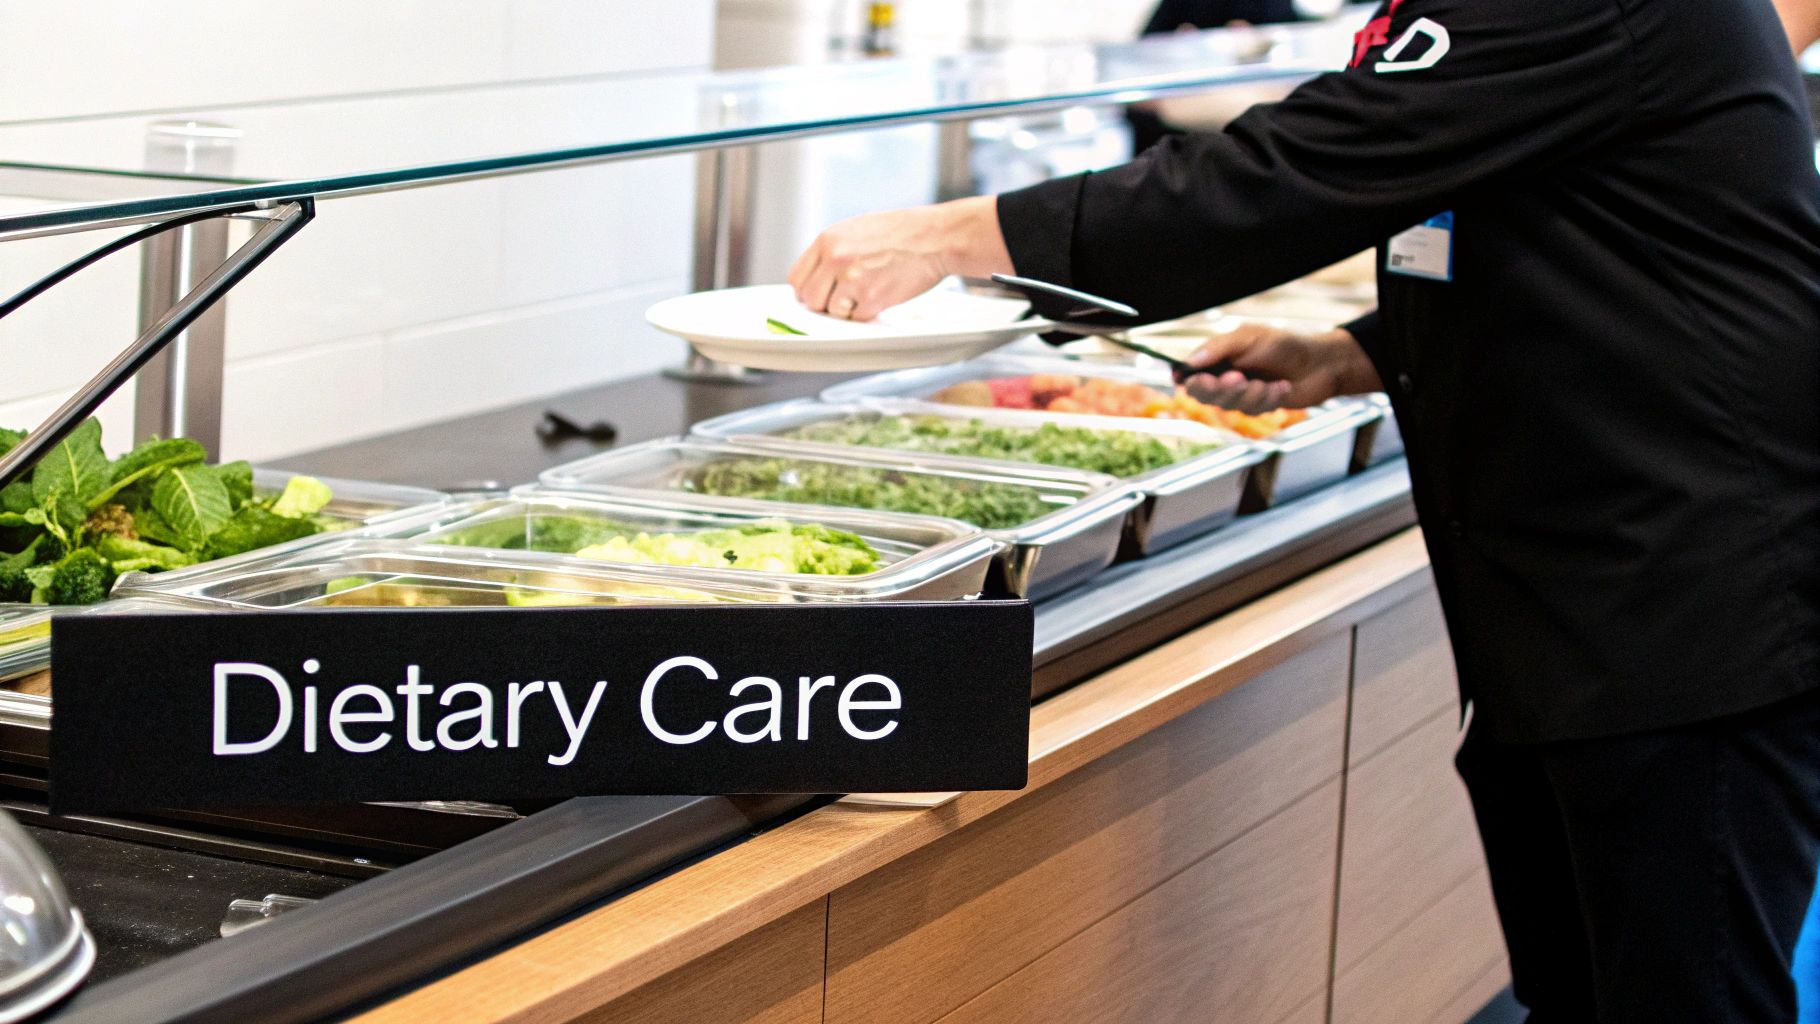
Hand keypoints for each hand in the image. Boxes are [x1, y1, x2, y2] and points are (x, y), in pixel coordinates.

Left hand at [789, 196, 1012, 320]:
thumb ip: (833, 252)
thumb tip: (817, 277)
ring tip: (869, 290)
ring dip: (848, 310)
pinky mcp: (872, 298)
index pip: (798, 278)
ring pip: (833, 312)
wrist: (936, 236)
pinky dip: (869, 312)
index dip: (808, 289)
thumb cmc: (902, 232)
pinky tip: (884, 293)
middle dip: (825, 304)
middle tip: (845, 298)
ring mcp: (852, 279)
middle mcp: (835, 259)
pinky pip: (858, 318)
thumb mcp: (857, 230)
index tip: (820, 293)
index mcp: (828, 240)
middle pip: (811, 299)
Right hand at [1181, 323, 1380, 412]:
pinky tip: (1282, 387)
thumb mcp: (1249, 337)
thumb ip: (1219, 348)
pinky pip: (1253, 410)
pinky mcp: (1258, 408)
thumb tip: (1190, 362)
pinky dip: (1270, 398)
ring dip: (1251, 393)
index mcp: (1218, 359)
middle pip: (1204, 395)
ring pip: (1230, 405)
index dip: (1185, 379)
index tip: (1189, 381)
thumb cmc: (1285, 345)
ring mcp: (1241, 395)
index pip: (1190, 374)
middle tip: (1238, 378)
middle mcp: (1225, 378)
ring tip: (1269, 382)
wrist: (1321, 363)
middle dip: (1221, 389)